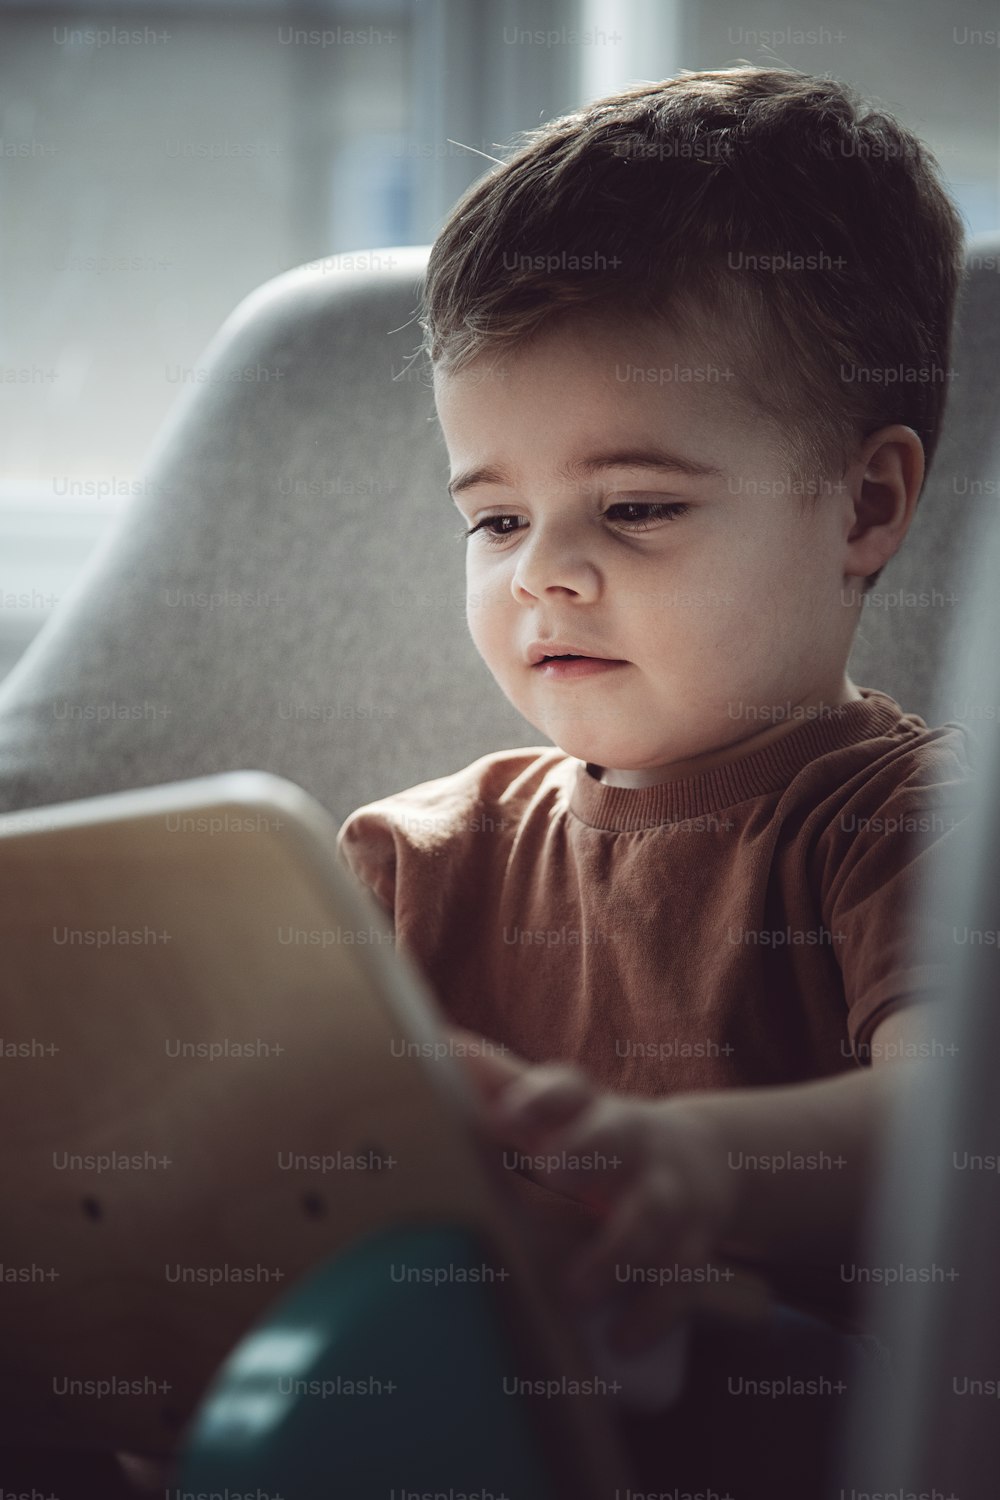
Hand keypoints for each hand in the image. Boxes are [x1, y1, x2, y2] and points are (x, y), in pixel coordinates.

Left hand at [450, 1034, 744, 1351]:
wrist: (706, 1160)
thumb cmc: (601, 1134)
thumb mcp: (559, 1109)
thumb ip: (495, 1083)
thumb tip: (431, 1042)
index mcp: (591, 1107)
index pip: (568, 1088)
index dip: (540, 1097)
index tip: (505, 1114)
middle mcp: (634, 1141)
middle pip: (617, 1136)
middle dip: (587, 1150)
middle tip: (551, 1170)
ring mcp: (671, 1191)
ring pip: (653, 1216)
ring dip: (615, 1253)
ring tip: (573, 1290)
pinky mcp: (695, 1242)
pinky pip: (682, 1279)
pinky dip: (654, 1310)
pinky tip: (620, 1339)